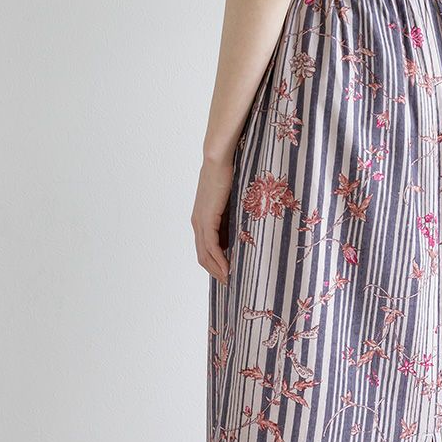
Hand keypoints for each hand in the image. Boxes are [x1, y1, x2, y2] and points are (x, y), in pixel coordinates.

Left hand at [192, 157, 231, 284]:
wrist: (218, 159)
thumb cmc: (227, 174)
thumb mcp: (231, 201)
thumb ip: (232, 215)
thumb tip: (243, 228)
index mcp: (202, 219)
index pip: (205, 249)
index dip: (215, 264)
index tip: (229, 274)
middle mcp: (197, 223)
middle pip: (203, 257)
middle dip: (216, 272)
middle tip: (230, 283)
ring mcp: (200, 222)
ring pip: (206, 255)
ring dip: (218, 270)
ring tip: (230, 280)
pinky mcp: (207, 219)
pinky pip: (212, 246)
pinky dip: (220, 260)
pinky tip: (229, 269)